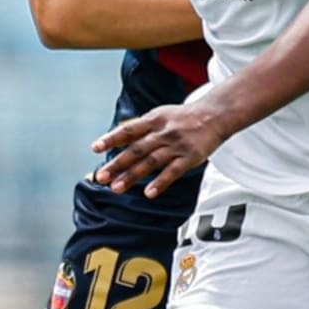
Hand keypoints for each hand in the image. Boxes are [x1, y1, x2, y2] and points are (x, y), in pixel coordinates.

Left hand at [91, 104, 225, 198]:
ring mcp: (176, 145)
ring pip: (151, 162)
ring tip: (116, 188)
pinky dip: (160, 183)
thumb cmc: (182, 118)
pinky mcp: (190, 157)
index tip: (95, 148)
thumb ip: (140, 128)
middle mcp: (163, 132)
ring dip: (132, 176)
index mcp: (153, 120)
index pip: (128, 130)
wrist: (214, 115)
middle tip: (100, 177)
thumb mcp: (159, 115)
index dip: (111, 139)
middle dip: (117, 164)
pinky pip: (173, 172)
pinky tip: (148, 193)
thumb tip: (114, 138)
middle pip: (136, 149)